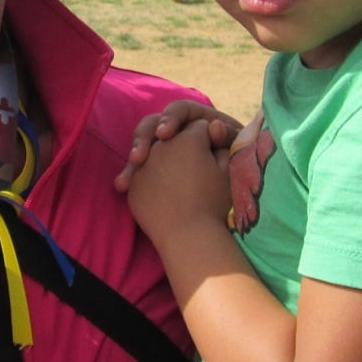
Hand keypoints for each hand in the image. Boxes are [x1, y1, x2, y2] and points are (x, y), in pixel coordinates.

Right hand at [115, 100, 238, 190]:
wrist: (235, 193)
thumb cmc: (241, 164)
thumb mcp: (239, 148)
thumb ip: (228, 136)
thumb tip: (214, 125)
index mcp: (198, 119)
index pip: (179, 111)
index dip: (170, 119)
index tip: (165, 135)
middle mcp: (177, 131)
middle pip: (153, 126)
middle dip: (142, 140)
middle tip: (138, 158)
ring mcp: (165, 150)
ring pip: (142, 147)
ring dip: (131, 161)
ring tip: (125, 179)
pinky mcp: (157, 167)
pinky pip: (139, 168)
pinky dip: (130, 175)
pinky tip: (122, 186)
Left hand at [125, 123, 232, 239]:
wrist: (189, 237)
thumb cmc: (214, 204)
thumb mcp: (227, 171)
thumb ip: (223, 144)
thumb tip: (214, 125)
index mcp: (189, 138)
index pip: (199, 126)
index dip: (209, 136)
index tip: (214, 149)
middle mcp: (162, 145)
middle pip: (173, 134)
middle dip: (181, 139)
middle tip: (190, 157)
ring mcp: (144, 164)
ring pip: (154, 150)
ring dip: (162, 155)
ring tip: (172, 172)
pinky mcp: (133, 183)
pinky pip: (142, 172)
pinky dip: (150, 176)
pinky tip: (159, 188)